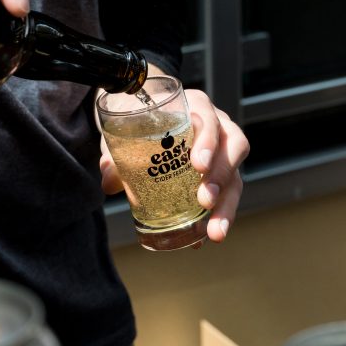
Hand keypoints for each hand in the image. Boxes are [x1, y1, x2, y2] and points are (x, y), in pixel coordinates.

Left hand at [99, 86, 249, 244]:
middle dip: (222, 176)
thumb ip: (116, 156)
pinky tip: (204, 237)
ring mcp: (223, 153)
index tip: (197, 165)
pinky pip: (228, 196)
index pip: (209, 117)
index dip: (208, 140)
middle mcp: (218, 127)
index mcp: (195, 107)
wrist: (144, 125)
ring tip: (214, 232)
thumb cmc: (140, 124)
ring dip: (227, 205)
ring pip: (236, 176)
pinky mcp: (223, 176)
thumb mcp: (126, 133)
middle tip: (205, 200)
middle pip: (234, 146)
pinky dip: (219, 217)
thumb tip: (109, 181)